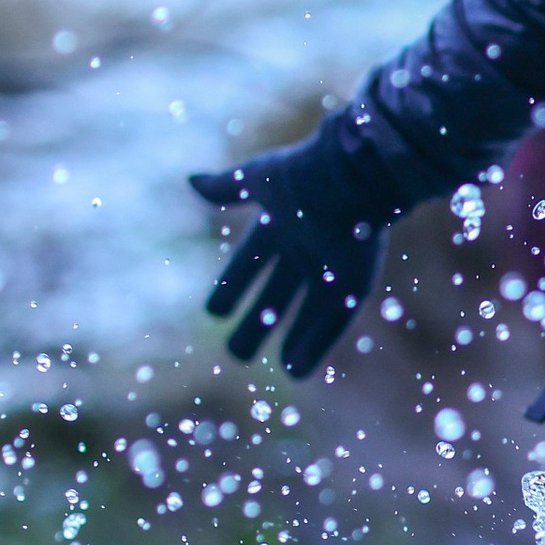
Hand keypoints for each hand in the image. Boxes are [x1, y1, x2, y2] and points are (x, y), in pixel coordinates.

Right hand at [189, 118, 395, 370]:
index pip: (250, 262)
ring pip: (308, 313)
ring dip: (293, 340)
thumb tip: (191, 182)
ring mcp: (331, 269)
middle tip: (237, 353)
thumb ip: (226, 187)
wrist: (353, 176)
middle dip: (258, 323)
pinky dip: (316, 344)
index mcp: (280, 224)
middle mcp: (305, 250)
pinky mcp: (354, 284)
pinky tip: (297, 369)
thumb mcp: (259, 178)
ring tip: (278, 368)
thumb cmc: (304, 174)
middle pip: (277, 295)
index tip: (215, 311)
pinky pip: (333, 321)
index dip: (233, 286)